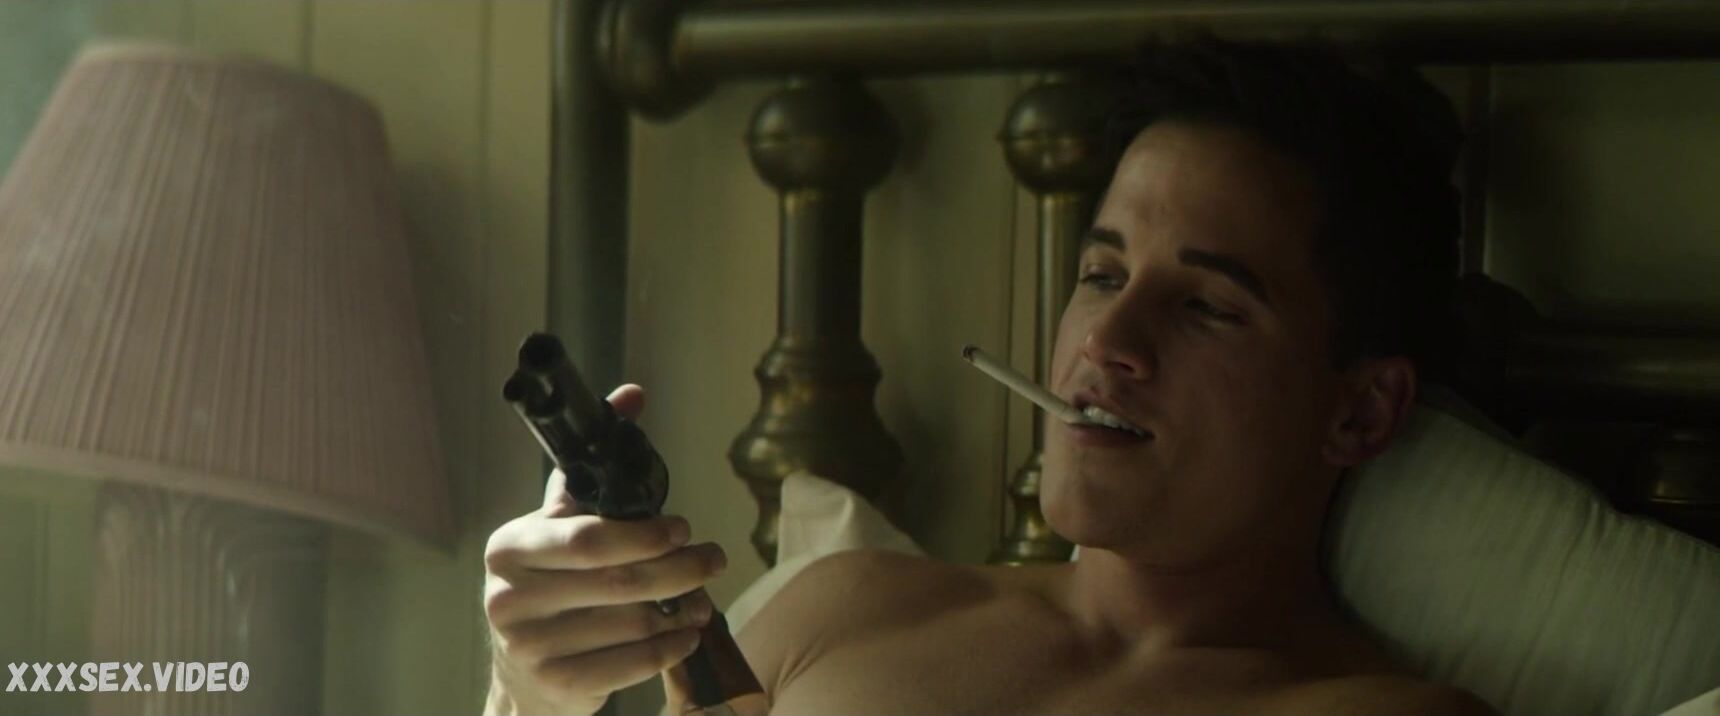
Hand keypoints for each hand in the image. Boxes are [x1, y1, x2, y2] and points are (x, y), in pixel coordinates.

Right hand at [483, 384, 729, 715]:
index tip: (682, 527)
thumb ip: (591, 467)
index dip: (646, 534)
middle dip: (681, 569)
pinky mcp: (557, 685)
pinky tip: (685, 634)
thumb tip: (632, 395)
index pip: (588, 538)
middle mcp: (510, 597)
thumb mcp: (559, 524)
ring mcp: (529, 646)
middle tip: (713, 560)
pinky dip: (670, 648)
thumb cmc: (550, 586)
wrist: (523, 675)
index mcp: (511, 547)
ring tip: (702, 599)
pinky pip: (633, 665)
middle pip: (620, 581)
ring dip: (682, 611)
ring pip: (633, 624)